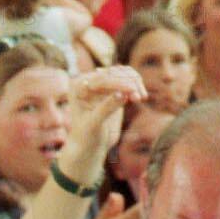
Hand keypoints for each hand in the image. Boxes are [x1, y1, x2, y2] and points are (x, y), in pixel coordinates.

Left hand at [57, 66, 144, 184]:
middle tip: (141, 97)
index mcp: (78, 86)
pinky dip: (135, 85)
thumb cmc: (85, 137)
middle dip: (129, 82)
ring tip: (141, 97)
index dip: (119, 83)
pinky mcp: (112, 90)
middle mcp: (88, 81)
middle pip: (114, 72)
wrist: (88, 146)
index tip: (134, 90)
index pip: (102, 79)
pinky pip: (126, 79)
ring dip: (134, 82)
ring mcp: (101, 85)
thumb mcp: (94, 124)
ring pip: (122, 73)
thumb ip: (106, 107)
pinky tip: (140, 96)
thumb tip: (122, 94)